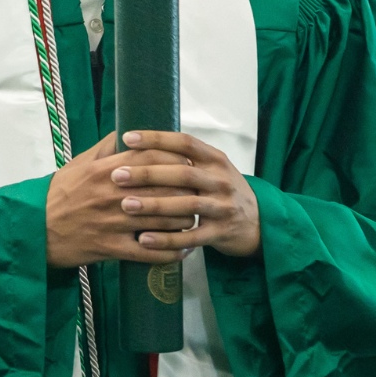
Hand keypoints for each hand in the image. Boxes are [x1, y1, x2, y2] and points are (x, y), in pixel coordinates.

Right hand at [46, 134, 198, 266]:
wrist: (36, 229)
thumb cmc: (60, 194)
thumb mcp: (79, 163)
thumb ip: (106, 148)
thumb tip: (129, 131)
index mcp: (105, 171)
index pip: (152, 158)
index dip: (176, 159)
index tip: (188, 162)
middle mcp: (113, 195)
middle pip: (165, 189)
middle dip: (187, 191)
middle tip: (197, 192)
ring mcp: (114, 224)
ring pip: (164, 221)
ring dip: (184, 221)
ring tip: (192, 220)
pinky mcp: (112, 249)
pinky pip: (151, 253)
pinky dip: (171, 252)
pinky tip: (182, 249)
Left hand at [111, 130, 260, 257]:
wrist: (258, 221)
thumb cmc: (221, 190)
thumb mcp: (211, 167)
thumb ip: (184, 157)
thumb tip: (141, 143)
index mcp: (215, 159)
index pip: (185, 142)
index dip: (156, 138)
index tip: (128, 138)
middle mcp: (221, 180)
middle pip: (183, 173)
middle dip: (148, 173)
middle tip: (117, 175)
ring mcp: (222, 207)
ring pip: (186, 205)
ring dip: (154, 205)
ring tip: (125, 205)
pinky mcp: (220, 232)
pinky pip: (191, 237)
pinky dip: (167, 239)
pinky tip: (143, 239)